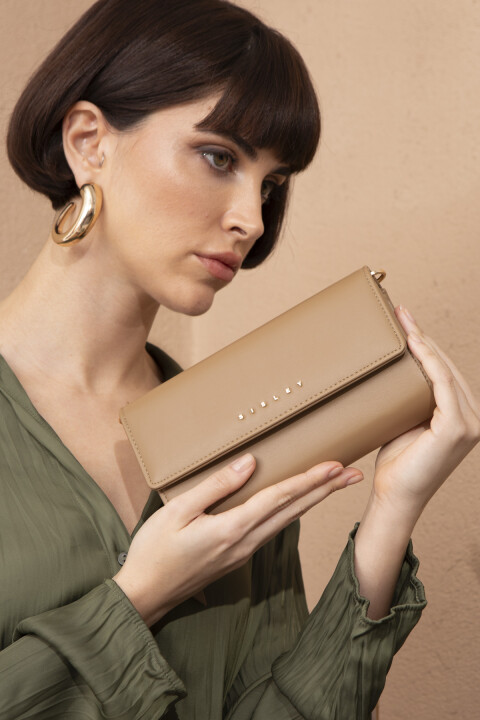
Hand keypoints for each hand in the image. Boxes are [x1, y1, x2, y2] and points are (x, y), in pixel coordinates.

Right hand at [113, 455, 362, 625]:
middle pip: (294, 510)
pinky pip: (273, 529)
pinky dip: (292, 512)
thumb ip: (217, 486)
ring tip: (334, 485)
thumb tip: (250, 463)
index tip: (335, 465)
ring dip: (312, 500)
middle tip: (352, 473)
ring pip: (287, 521)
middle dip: (325, 490)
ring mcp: (243, 552)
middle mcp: (246, 542)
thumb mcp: (179, 510)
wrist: (144, 595)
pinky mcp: (237, 556)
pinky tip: (297, 504)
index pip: (280, 497)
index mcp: (233, 528)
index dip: (309, 479)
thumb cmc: (155, 550)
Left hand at [372, 305, 479, 519]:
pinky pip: (441, 384)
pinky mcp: (457, 427)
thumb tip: (393, 368)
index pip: (446, 373)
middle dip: (423, 337)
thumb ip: (410, 399)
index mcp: (463, 416)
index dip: (427, 345)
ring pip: (445, 371)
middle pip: (447, 367)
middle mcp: (473, 418)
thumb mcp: (405, 422)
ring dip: (423, 341)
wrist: (394, 496)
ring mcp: (470, 423)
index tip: (405, 321)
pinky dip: (428, 360)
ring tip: (401, 319)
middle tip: (400, 312)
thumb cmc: (396, 462)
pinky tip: (412, 342)